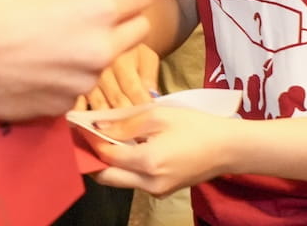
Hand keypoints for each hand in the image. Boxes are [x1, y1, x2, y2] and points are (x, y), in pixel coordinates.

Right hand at [0, 0, 153, 121]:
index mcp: (100, 8)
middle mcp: (102, 47)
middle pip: (138, 31)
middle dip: (122, 20)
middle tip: (93, 16)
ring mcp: (85, 81)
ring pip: (106, 60)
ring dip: (92, 50)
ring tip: (53, 42)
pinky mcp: (65, 106)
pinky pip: (78, 86)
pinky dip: (67, 76)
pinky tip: (38, 66)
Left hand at [92, 106, 238, 195]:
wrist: (228, 148)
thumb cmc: (196, 126)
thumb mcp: (159, 115)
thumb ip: (125, 123)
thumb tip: (98, 127)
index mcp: (148, 163)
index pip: (106, 155)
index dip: (90, 140)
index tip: (78, 125)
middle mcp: (149, 183)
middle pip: (107, 177)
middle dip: (92, 159)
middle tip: (85, 138)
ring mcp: (157, 191)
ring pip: (119, 181)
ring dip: (108, 164)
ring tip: (103, 140)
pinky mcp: (163, 191)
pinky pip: (135, 181)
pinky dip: (125, 167)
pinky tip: (126, 148)